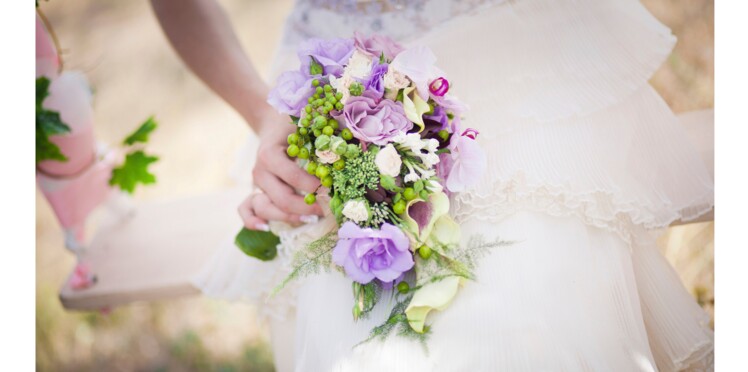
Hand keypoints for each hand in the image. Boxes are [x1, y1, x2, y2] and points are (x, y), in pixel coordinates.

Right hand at [239, 113, 322, 229]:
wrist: (274, 123)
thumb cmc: (296, 125)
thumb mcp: (307, 128)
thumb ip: (321, 142)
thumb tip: (345, 156)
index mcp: (271, 154)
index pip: (294, 177)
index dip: (314, 186)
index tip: (332, 189)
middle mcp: (260, 171)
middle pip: (282, 198)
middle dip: (307, 207)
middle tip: (328, 208)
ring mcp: (256, 184)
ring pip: (266, 208)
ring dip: (290, 218)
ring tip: (312, 219)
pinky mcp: (255, 191)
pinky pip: (246, 209)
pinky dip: (253, 221)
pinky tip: (266, 228)